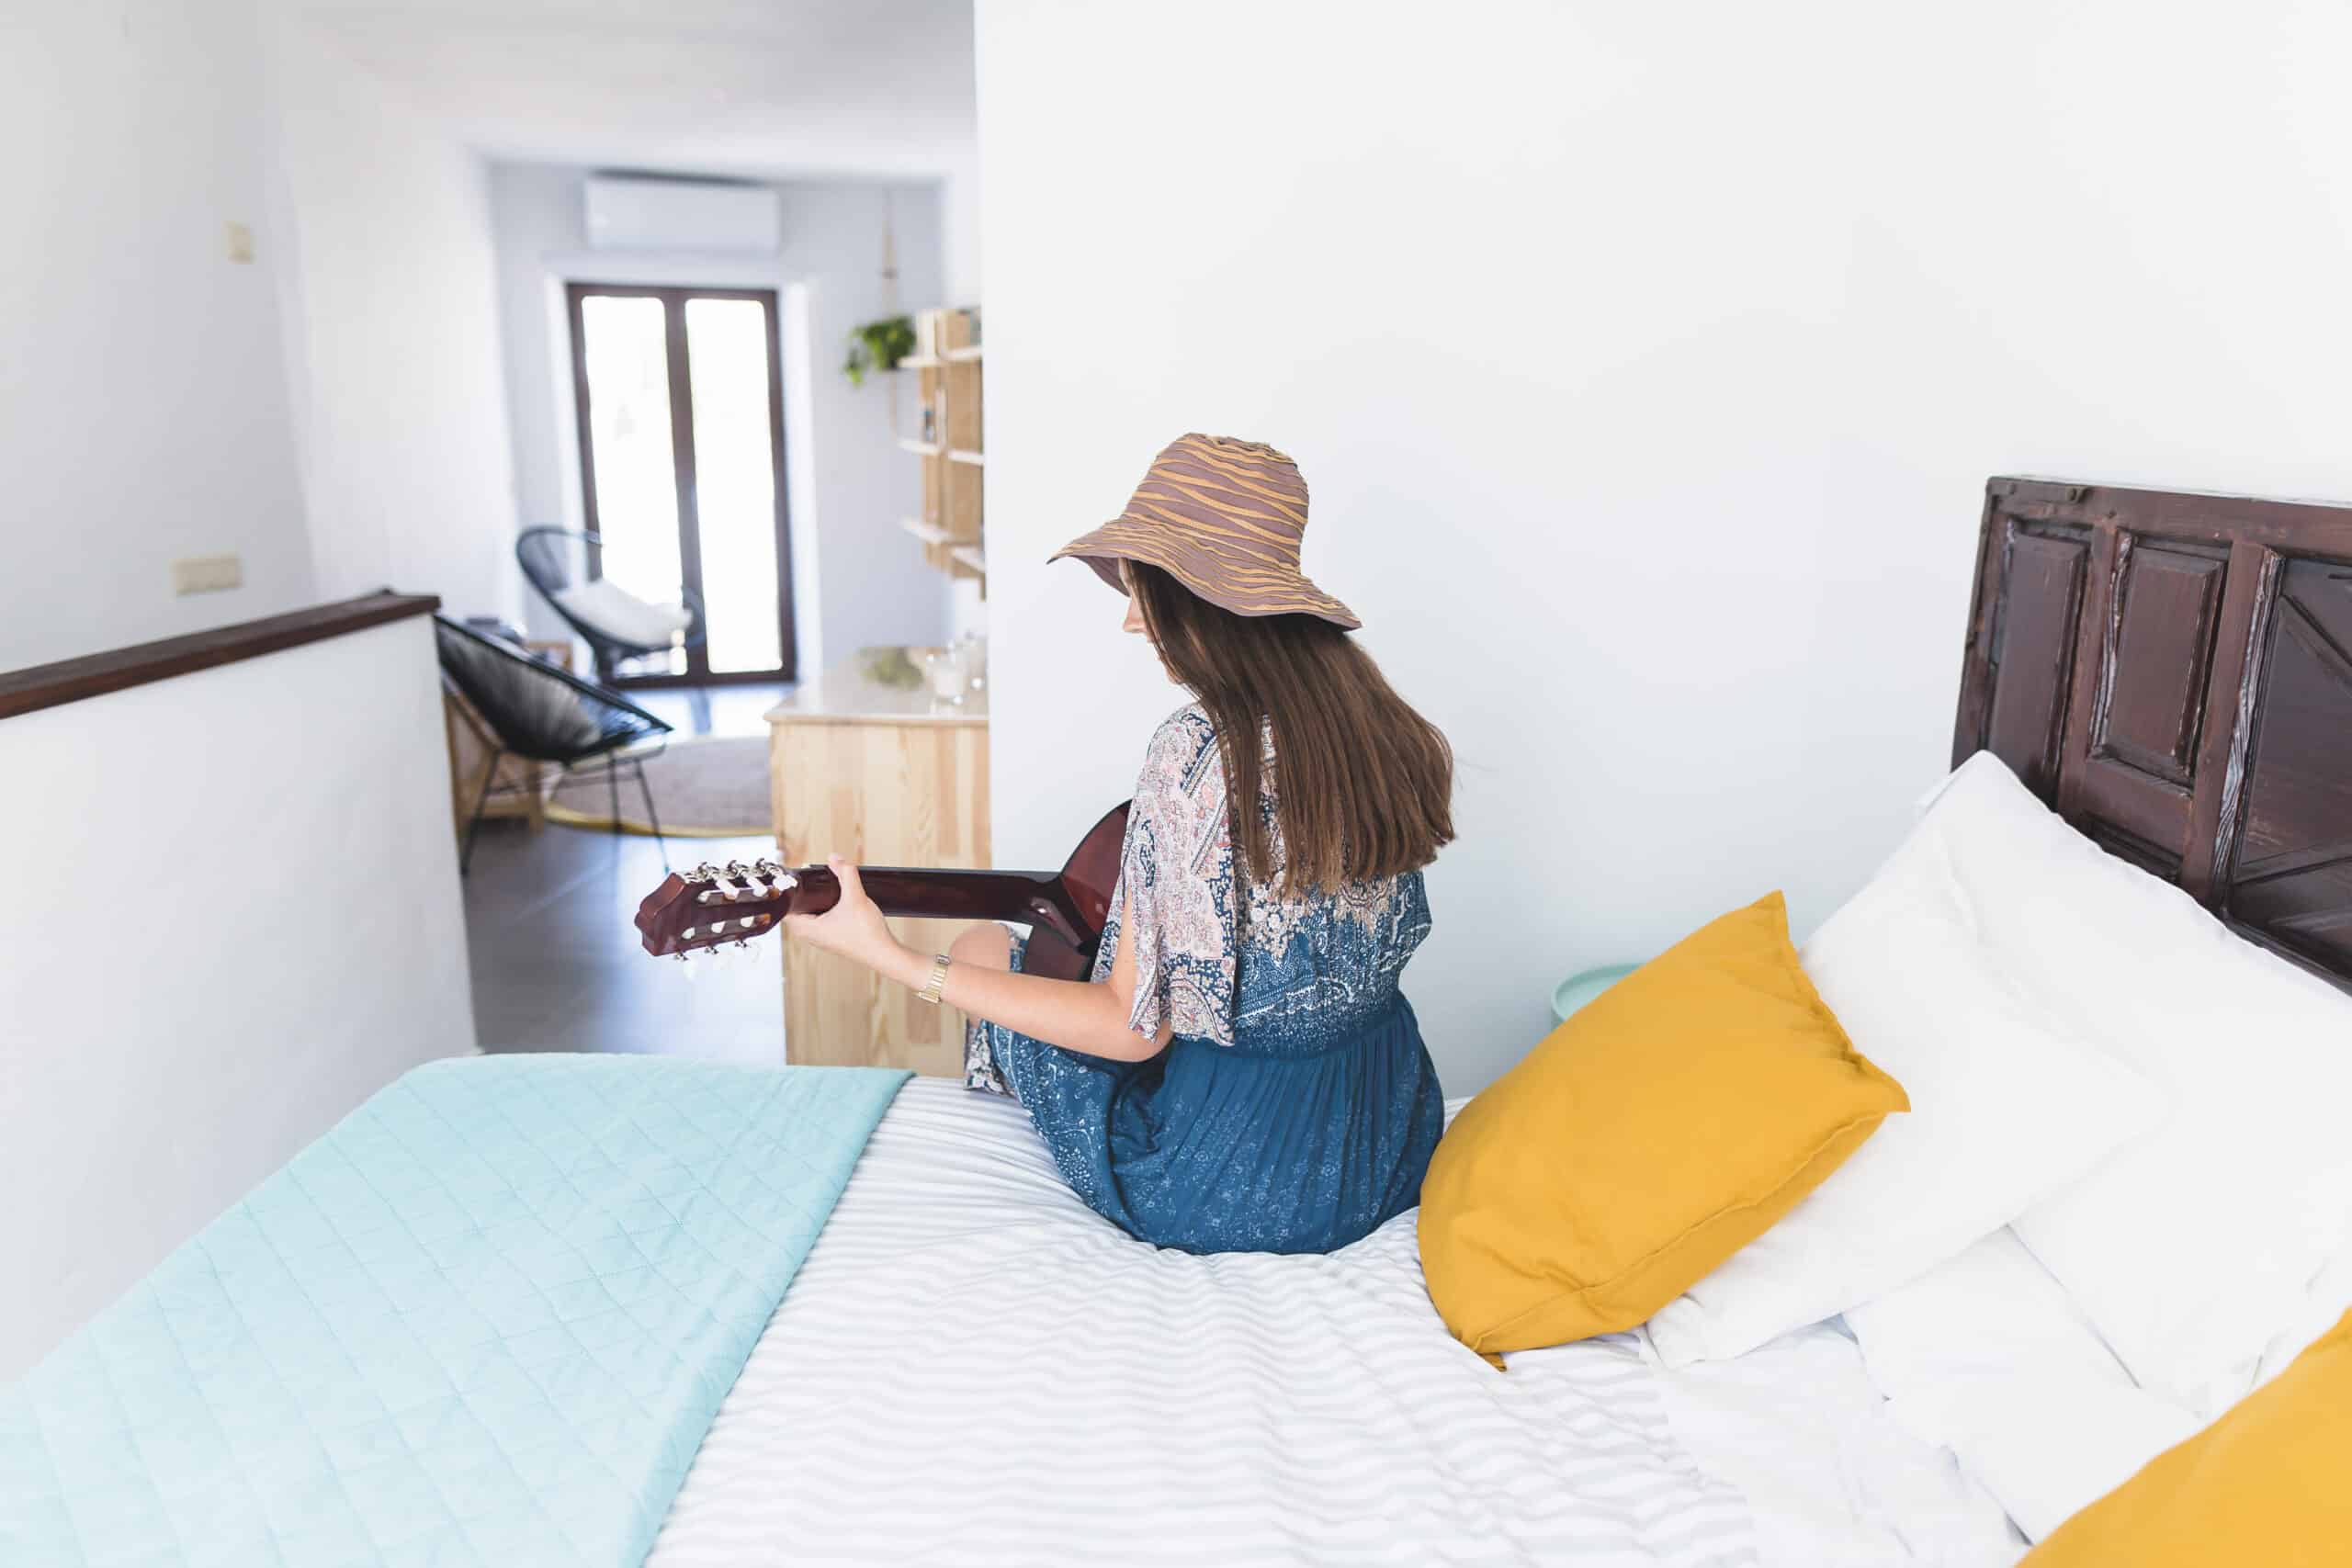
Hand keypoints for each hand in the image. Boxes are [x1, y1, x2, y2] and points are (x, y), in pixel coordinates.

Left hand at [781, 857, 906, 973]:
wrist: (884, 953)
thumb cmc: (867, 933)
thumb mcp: (855, 897)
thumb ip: (845, 874)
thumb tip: (835, 858)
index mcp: (807, 929)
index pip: (785, 908)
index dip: (789, 892)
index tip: (797, 879)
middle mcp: (810, 936)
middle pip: (796, 909)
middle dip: (803, 894)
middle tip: (812, 879)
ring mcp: (821, 938)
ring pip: (809, 915)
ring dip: (814, 901)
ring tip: (823, 887)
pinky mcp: (832, 938)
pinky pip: (819, 920)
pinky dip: (823, 909)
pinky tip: (835, 901)